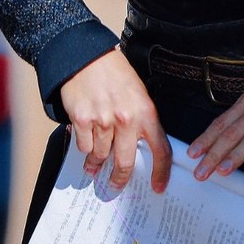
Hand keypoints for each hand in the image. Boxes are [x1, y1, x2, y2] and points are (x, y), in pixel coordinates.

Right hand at [60, 48, 170, 191]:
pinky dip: (85, 148)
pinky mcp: (82, 120)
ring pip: (102, 157)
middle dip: (120, 179)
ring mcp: (103, 121)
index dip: (161, 172)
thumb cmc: (115, 73)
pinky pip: (85, 147)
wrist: (87, 57)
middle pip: (126, 163)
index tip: (158, 187)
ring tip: (94, 165)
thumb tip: (140, 147)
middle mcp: (126, 119)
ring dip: (97, 163)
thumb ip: (141, 119)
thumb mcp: (138, 93)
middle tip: (116, 184)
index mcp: (146, 112)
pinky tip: (86, 142)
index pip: (160, 149)